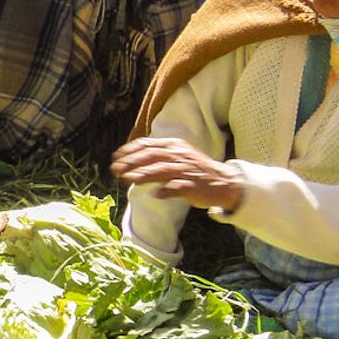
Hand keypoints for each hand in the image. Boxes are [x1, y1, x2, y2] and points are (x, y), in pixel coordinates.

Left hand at [111, 137, 245, 211]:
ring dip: (143, 174)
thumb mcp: (177, 155)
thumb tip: (131, 158)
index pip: (147, 145)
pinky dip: (166, 190)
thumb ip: (157, 154)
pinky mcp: (193, 185)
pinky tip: (155, 194)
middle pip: (151, 156)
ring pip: (162, 170)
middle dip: (131, 162)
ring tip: (128, 179)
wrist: (223, 181)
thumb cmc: (195, 169)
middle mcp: (179, 155)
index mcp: (174, 145)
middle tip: (115, 169)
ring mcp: (186, 170)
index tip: (116, 157)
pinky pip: (177, 187)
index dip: (129, 150)